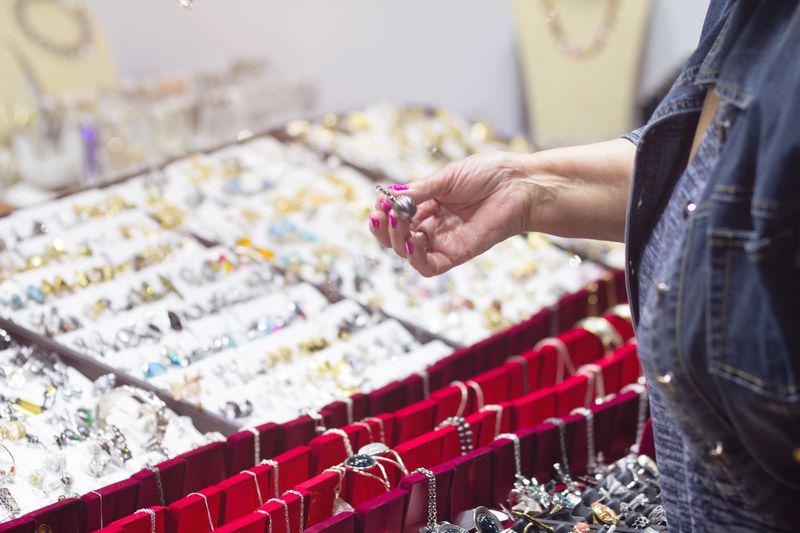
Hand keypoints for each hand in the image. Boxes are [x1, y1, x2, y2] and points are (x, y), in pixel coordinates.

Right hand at [368, 151, 533, 276]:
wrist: (519, 185)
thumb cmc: (489, 175)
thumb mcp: (447, 178)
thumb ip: (419, 191)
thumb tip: (390, 196)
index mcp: (429, 205)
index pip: (396, 216)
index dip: (383, 213)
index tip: (379, 204)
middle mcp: (434, 225)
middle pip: (396, 238)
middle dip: (385, 228)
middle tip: (385, 214)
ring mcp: (444, 241)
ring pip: (407, 253)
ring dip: (396, 240)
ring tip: (400, 223)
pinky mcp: (457, 254)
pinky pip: (428, 266)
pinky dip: (415, 257)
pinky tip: (414, 239)